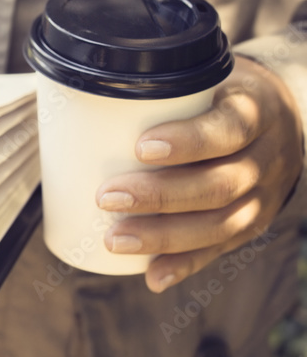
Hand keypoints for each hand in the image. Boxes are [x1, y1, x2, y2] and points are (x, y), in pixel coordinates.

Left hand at [97, 55, 303, 292]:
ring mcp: (263, 196)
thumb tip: (76, 95)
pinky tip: (153, 277)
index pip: (227, 129)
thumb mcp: (204, 79)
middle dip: (160, 196)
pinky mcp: (254, 224)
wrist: (280, 119)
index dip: (188, 142)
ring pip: (221, 224)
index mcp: (253, 113)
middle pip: (218, 185)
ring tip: (115, 239)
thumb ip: (157, 89)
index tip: (140, 147)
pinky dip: (185, 265)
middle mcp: (265, 158)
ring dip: (165, 237)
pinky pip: (221, 249)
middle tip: (107, 197)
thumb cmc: (218, 96)